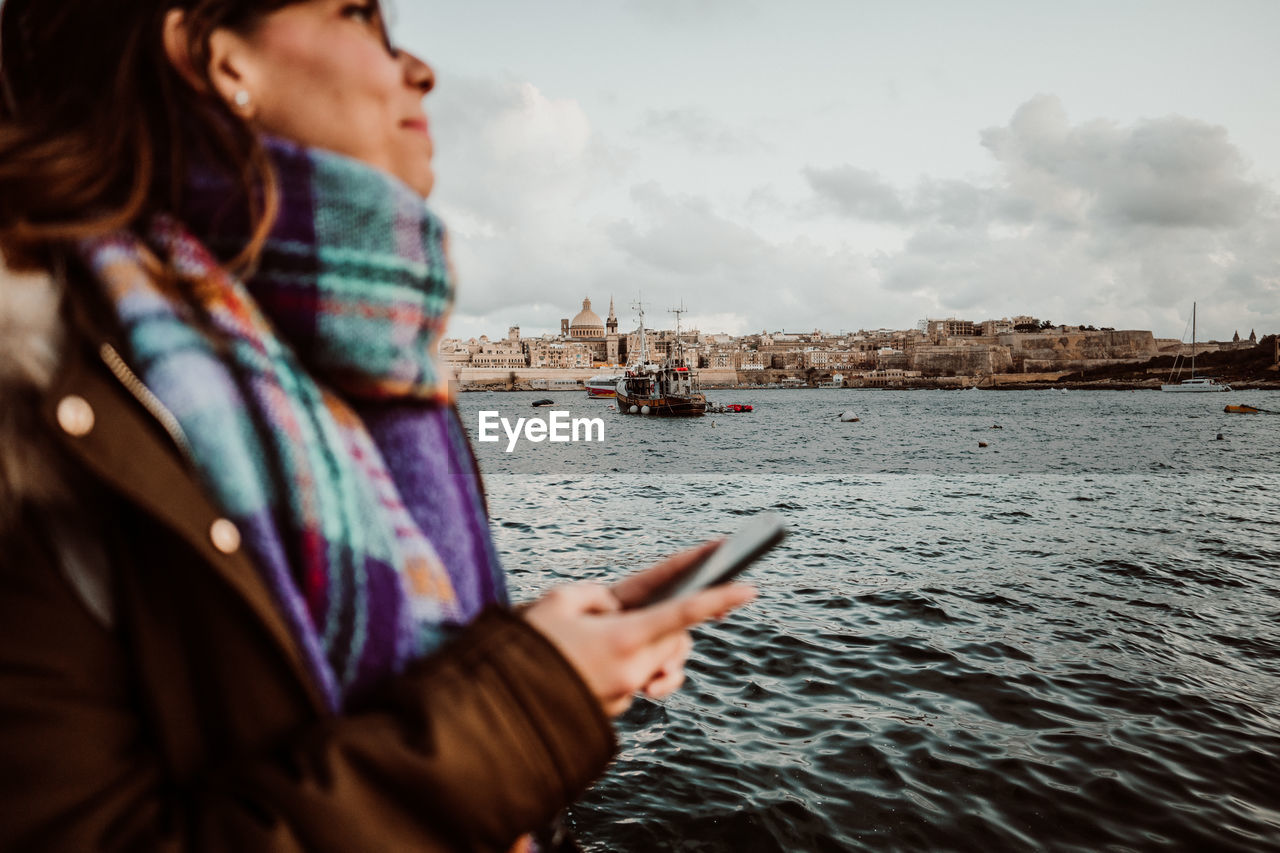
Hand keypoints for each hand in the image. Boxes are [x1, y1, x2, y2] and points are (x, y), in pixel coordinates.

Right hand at [522, 560, 755, 715]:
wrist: (501, 710)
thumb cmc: (526, 649)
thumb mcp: (557, 602)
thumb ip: (595, 595)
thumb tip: (614, 608)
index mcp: (624, 637)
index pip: (684, 612)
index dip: (720, 597)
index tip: (750, 588)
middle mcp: (633, 669)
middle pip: (677, 637)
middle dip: (669, 619)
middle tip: (630, 606)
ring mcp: (625, 693)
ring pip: (662, 661)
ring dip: (653, 644)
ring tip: (616, 634)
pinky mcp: (615, 709)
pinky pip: (639, 679)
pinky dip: (631, 664)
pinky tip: (604, 658)